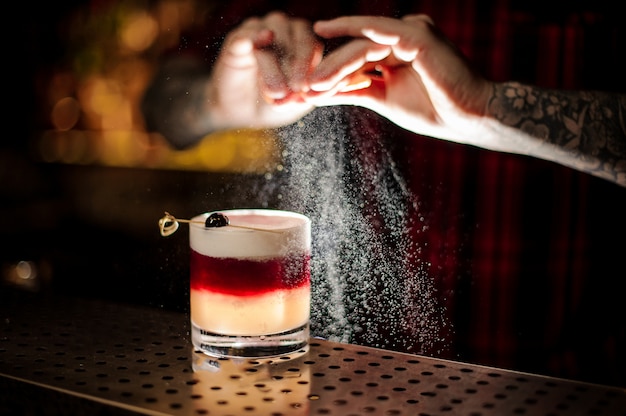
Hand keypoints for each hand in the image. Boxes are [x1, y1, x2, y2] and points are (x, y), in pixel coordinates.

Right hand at [208, 11, 322, 129]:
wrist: (242, 112)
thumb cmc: (274, 103)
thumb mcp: (294, 102)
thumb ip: (304, 95)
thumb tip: (307, 92)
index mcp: (303, 41)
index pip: (313, 45)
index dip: (313, 66)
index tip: (309, 88)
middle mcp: (284, 30)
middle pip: (298, 35)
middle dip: (299, 63)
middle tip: (298, 87)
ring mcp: (259, 30)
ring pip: (273, 36)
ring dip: (276, 66)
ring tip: (277, 92)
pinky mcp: (237, 39)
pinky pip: (246, 35)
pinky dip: (254, 38)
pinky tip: (260, 43)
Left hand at [305, 15, 492, 145]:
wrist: (470, 117)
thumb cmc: (433, 110)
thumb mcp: (382, 99)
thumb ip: (352, 91)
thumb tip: (317, 94)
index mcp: (394, 52)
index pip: (354, 61)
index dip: (329, 75)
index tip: (304, 91)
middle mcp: (401, 37)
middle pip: (354, 52)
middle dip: (326, 70)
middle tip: (300, 87)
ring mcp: (410, 33)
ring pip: (362, 46)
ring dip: (335, 64)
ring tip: (312, 83)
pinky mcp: (418, 35)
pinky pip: (380, 32)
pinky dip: (354, 36)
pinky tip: (328, 34)